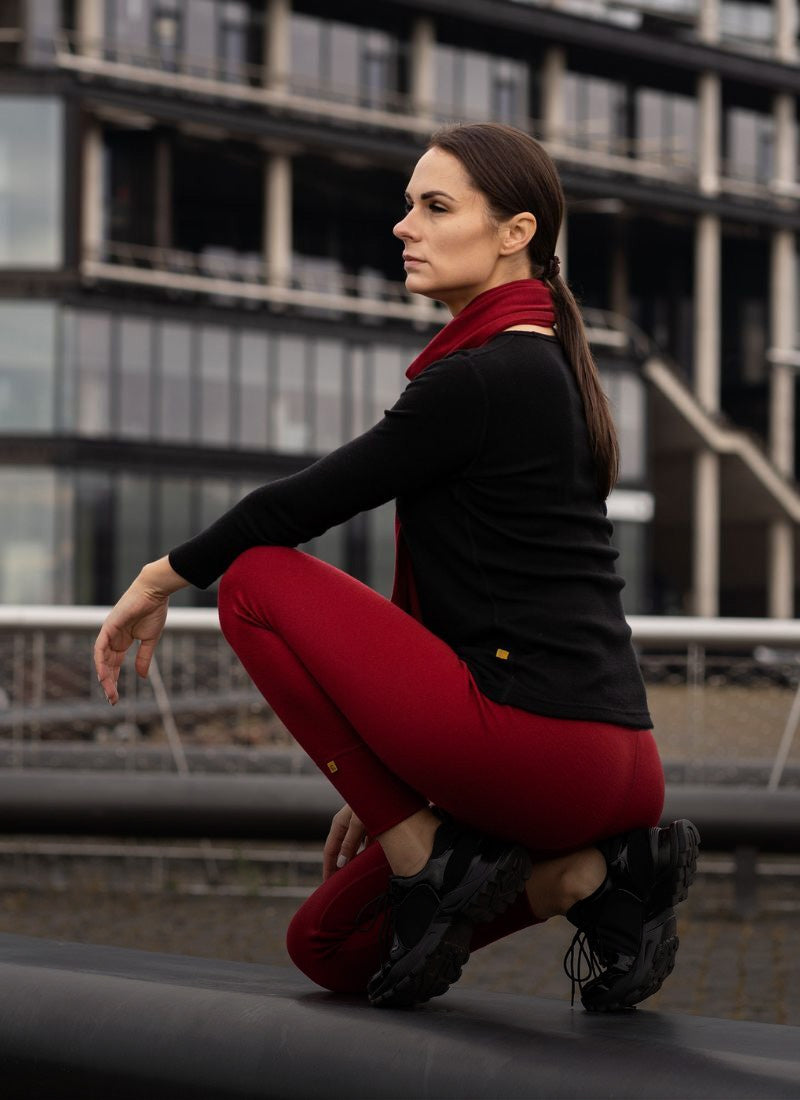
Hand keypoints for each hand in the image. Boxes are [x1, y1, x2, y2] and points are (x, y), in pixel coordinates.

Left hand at [93, 557, 188, 704]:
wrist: (154, 592)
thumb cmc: (154, 611)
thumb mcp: (150, 640)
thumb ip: (144, 658)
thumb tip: (142, 677)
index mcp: (122, 641)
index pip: (114, 664)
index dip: (114, 680)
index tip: (116, 696)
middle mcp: (112, 638)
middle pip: (107, 665)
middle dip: (109, 683)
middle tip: (112, 700)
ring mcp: (109, 632)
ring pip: (102, 659)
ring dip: (104, 676)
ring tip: (109, 691)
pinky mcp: (108, 627)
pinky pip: (100, 647)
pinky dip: (100, 661)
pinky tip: (103, 675)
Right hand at [323, 803, 371, 880]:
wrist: (386, 784)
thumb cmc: (370, 799)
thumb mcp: (358, 821)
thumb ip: (350, 842)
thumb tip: (341, 864)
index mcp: (339, 823)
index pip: (329, 850)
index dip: (328, 868)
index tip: (327, 884)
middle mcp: (347, 823)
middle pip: (340, 850)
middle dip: (338, 867)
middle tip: (338, 886)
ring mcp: (358, 823)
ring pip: (353, 847)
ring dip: (352, 860)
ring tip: (353, 877)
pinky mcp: (370, 823)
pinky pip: (365, 842)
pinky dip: (365, 853)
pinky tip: (369, 861)